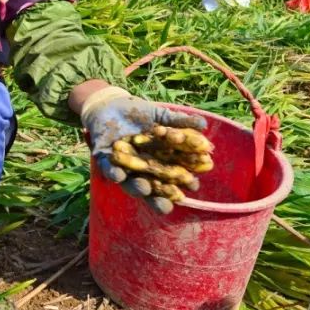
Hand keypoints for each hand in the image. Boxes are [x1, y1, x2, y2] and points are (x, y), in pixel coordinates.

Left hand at [80, 88, 206, 214]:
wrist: (111, 104)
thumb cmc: (139, 113)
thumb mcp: (160, 116)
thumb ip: (179, 122)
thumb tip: (204, 124)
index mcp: (159, 161)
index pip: (174, 175)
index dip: (183, 182)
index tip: (192, 186)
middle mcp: (142, 169)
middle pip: (154, 188)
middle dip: (159, 199)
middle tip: (166, 205)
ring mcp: (124, 167)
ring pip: (131, 183)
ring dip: (137, 188)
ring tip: (144, 188)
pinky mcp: (105, 161)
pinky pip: (109, 170)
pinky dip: (114, 172)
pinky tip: (118, 174)